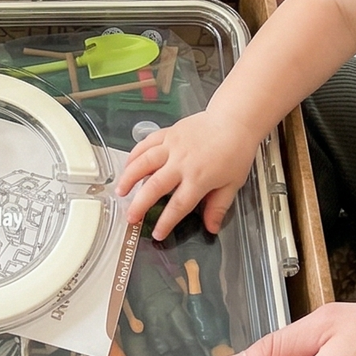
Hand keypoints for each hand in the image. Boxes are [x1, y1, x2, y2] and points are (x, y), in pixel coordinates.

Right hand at [114, 110, 256, 238]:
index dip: (166, 222)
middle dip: (140, 204)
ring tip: (120, 191)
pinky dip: (134, 154)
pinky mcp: (168, 133)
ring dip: (129, 177)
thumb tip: (211, 228)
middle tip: (130, 218)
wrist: (234, 121)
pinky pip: (146, 143)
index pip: (178, 205)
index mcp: (199, 178)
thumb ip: (218, 207)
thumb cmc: (235, 152)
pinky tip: (127, 165)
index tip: (157, 234)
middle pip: (155, 186)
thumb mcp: (232, 184)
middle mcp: (182, 162)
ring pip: (144, 162)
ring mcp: (172, 145)